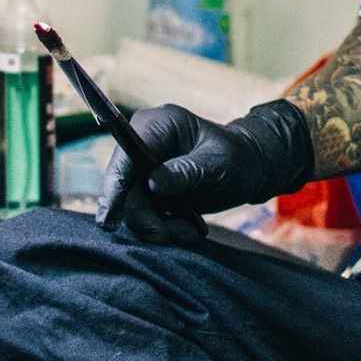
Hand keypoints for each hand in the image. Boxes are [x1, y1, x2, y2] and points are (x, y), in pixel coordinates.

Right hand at [95, 99, 313, 245]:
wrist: (251, 167)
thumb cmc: (238, 157)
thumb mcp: (216, 164)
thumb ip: (185, 172)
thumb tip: (152, 185)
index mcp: (157, 125)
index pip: (125, 156)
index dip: (115, 187)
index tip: (110, 218)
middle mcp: (144, 144)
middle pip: (124, 187)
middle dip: (145, 216)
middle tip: (172, 235)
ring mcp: (145, 168)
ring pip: (132, 206)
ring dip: (159, 226)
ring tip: (191, 231)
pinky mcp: (150, 189)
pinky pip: (145, 214)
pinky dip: (165, 227)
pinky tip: (189, 228)